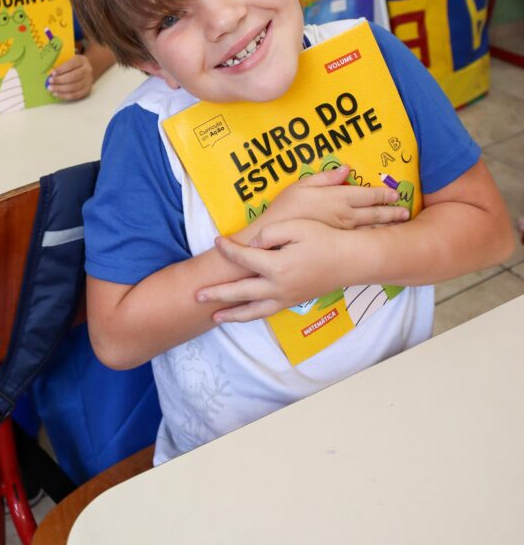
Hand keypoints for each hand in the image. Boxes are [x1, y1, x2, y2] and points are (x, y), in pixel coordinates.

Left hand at [46, 54, 93, 100]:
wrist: (86, 71)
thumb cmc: (73, 65)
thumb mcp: (69, 60)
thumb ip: (61, 65)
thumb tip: (51, 74)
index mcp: (82, 60)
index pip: (72, 64)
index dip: (61, 69)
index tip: (52, 73)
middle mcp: (87, 70)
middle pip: (73, 76)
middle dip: (60, 80)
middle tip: (50, 82)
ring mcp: (88, 81)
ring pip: (74, 87)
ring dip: (60, 89)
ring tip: (51, 88)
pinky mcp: (86, 90)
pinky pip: (75, 95)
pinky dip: (64, 95)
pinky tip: (56, 94)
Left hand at [197, 219, 360, 323]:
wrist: (349, 261)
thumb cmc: (324, 239)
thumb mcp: (297, 227)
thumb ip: (270, 233)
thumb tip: (253, 242)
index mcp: (277, 266)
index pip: (244, 258)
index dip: (228, 249)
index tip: (217, 240)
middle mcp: (278, 287)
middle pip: (240, 292)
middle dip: (217, 293)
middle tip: (196, 295)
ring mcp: (285, 298)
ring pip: (252, 310)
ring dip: (231, 313)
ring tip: (213, 317)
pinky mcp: (292, 302)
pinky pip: (266, 312)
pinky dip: (250, 315)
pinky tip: (240, 315)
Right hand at [257, 165, 408, 230]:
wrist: (273, 241)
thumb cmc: (284, 210)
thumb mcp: (301, 185)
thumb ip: (325, 177)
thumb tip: (346, 168)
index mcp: (338, 198)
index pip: (367, 195)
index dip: (383, 194)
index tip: (396, 194)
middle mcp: (345, 216)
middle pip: (375, 213)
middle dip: (392, 212)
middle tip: (405, 212)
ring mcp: (343, 234)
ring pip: (372, 228)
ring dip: (387, 226)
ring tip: (400, 225)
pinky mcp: (338, 246)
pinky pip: (362, 241)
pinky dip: (375, 239)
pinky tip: (382, 240)